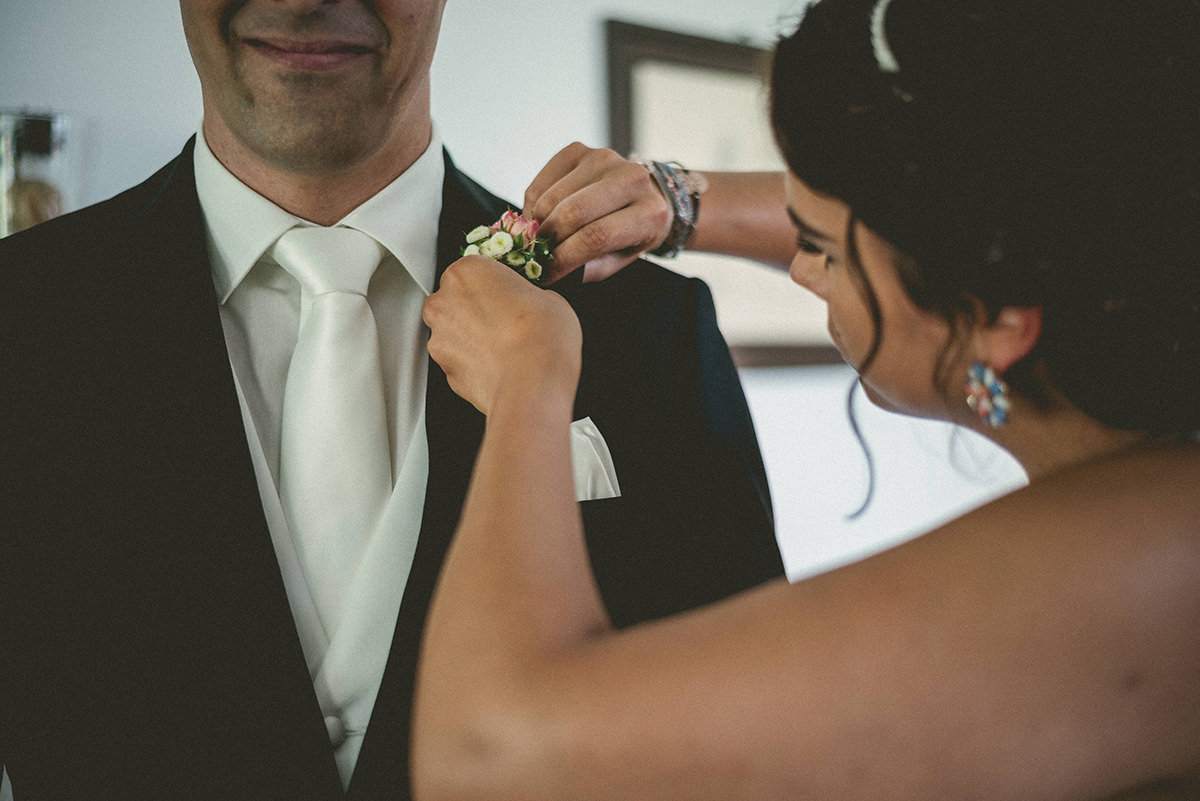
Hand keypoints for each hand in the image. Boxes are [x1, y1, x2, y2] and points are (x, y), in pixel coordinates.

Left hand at [423, 256, 581, 415]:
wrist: (532, 385)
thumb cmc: (541, 339)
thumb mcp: (549, 299)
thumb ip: (526, 295)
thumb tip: (529, 304)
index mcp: (467, 271)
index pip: (473, 269)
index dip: (493, 284)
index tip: (507, 294)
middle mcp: (444, 301)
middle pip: (454, 299)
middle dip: (474, 310)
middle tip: (506, 321)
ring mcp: (440, 338)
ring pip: (452, 333)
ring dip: (471, 338)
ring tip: (504, 348)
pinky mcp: (443, 371)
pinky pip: (457, 361)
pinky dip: (472, 364)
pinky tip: (498, 367)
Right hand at [523, 143, 671, 282]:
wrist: (644, 193)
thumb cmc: (630, 232)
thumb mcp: (619, 258)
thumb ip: (589, 267)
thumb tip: (548, 269)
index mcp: (649, 212)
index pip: (597, 236)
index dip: (565, 258)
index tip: (547, 273)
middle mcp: (631, 178)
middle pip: (573, 212)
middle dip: (547, 239)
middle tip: (537, 254)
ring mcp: (604, 158)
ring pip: (553, 197)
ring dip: (537, 223)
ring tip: (539, 238)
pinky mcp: (579, 150)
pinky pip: (542, 182)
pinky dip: (533, 205)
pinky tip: (541, 217)